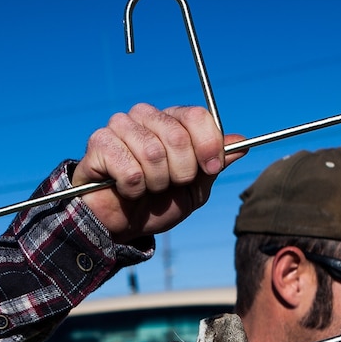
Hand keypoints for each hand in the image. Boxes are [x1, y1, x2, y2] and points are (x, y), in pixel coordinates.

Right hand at [74, 104, 245, 244]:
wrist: (121, 225)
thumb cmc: (157, 204)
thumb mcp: (195, 188)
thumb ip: (215, 165)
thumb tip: (241, 144)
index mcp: (170, 120)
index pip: (197, 116)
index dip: (208, 145)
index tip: (211, 169)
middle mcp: (144, 116)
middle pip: (177, 135)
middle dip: (181, 172)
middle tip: (170, 185)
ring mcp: (119, 126)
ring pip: (153, 152)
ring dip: (156, 183)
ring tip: (147, 189)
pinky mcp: (99, 144)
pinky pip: (130, 169)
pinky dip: (134, 189)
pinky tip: (126, 190)